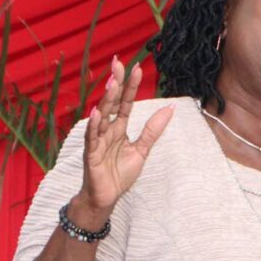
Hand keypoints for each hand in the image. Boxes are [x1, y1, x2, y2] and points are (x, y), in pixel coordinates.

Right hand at [75, 56, 173, 219]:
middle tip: (119, 63)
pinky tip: (97, 113)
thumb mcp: (141, 150)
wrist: (106, 197)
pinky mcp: (91, 155)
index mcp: (118, 128)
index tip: (136, 67)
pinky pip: (92, 138)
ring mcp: (97, 141)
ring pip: (102, 116)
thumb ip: (152, 130)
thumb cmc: (119, 173)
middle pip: (111, 103)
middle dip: (116, 84)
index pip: (125, 103)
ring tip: (112, 83)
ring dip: (106, 99)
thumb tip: (169, 109)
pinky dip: (94, 126)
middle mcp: (106, 130)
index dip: (130, 86)